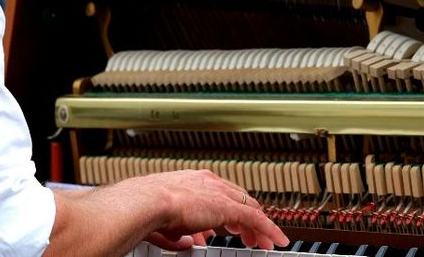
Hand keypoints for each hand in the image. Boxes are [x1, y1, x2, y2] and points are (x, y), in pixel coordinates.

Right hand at [137, 170, 286, 249]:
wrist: (147, 202)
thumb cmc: (147, 209)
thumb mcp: (166, 222)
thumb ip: (180, 233)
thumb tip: (188, 243)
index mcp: (192, 181)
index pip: (220, 194)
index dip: (229, 211)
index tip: (232, 226)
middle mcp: (208, 182)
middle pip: (238, 199)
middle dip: (247, 219)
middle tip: (251, 237)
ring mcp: (219, 193)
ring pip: (250, 208)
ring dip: (259, 227)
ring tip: (265, 243)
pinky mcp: (228, 207)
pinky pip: (256, 219)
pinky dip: (269, 230)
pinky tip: (276, 241)